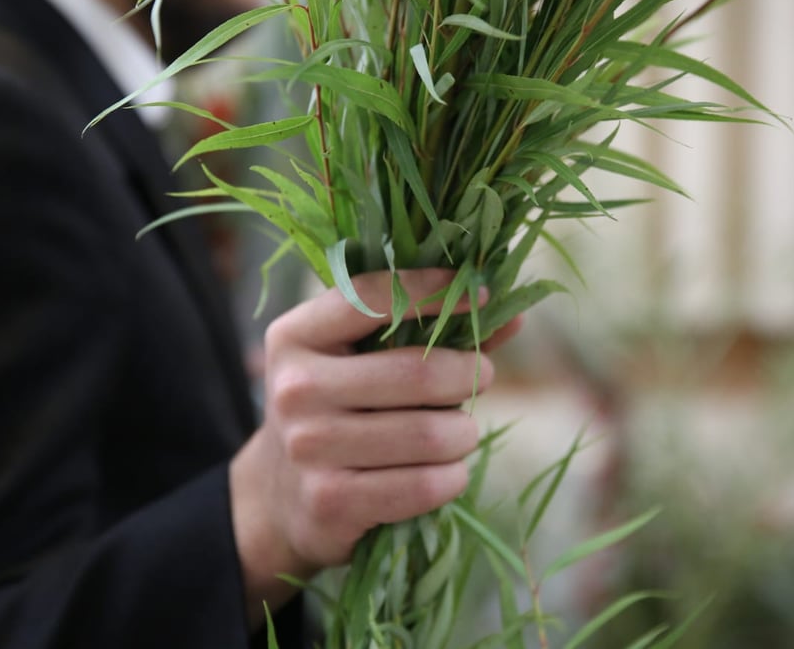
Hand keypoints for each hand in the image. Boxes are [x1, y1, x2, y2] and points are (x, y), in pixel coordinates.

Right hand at [230, 268, 519, 623]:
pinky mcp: (330, 502)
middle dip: (469, 374)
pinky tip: (448, 472)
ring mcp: (308, 448)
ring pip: (429, 434)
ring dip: (464, 433)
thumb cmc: (338, 409)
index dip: (435, 291)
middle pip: (418, 374)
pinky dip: (452, 477)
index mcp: (295, 337)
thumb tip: (514, 315)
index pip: (371, 299)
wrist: (279, 497)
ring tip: (460, 431)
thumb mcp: (359, 360)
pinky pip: (423, 485)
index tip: (483, 294)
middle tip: (482, 375)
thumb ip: (430, 332)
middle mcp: (295, 389)